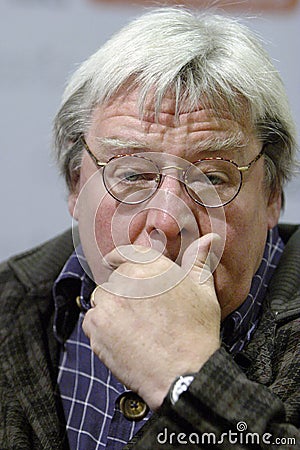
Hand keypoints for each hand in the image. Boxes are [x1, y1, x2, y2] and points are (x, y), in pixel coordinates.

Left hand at [82, 233, 220, 410]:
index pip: (125, 253)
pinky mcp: (96, 326)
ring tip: (133, 328)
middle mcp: (126, 280)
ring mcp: (109, 303)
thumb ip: (198, 261)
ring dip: (112, 309)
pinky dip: (102, 328)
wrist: (184, 373)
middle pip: (115, 280)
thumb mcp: (203, 291)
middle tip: (141, 313)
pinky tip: (123, 339)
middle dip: (124, 292)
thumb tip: (210, 238)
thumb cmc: (197, 331)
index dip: (118, 257)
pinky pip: (92, 320)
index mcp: (150, 267)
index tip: (111, 261)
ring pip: (102, 299)